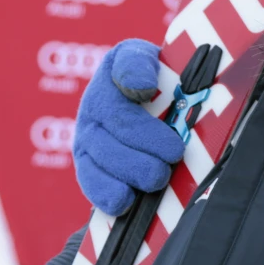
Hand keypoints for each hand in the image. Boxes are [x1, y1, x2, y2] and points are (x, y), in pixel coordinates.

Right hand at [72, 39, 185, 215]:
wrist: (154, 110)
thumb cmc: (162, 83)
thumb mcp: (161, 63)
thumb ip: (144, 65)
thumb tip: (141, 86)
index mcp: (117, 71)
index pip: (126, 68)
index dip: (135, 78)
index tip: (148, 90)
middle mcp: (96, 104)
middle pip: (118, 123)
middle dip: (147, 140)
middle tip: (174, 153)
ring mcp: (88, 138)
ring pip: (101, 155)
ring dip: (131, 169)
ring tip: (157, 178)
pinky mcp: (89, 167)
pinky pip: (91, 182)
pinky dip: (105, 193)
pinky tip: (124, 201)